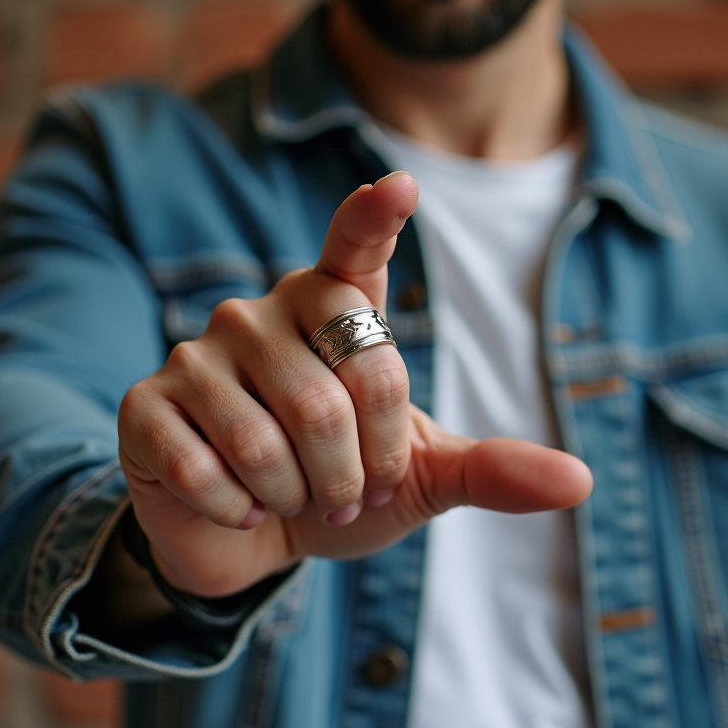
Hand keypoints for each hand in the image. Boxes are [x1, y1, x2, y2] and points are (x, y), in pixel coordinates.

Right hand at [117, 172, 592, 597]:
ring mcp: (199, 355)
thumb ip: (488, 470)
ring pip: (271, 440)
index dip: (373, 220)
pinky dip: (238, 511)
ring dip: (300, 497)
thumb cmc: (339, 491)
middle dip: (358, 473)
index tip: (400, 186)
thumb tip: (579, 482)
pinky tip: (237, 504)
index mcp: (334, 315)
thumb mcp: (419, 481)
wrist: (250, 541)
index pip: (354, 253)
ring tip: (296, 499)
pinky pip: (206, 468)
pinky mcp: (148, 406)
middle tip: (349, 493)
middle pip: (337, 396)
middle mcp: (263, 316)